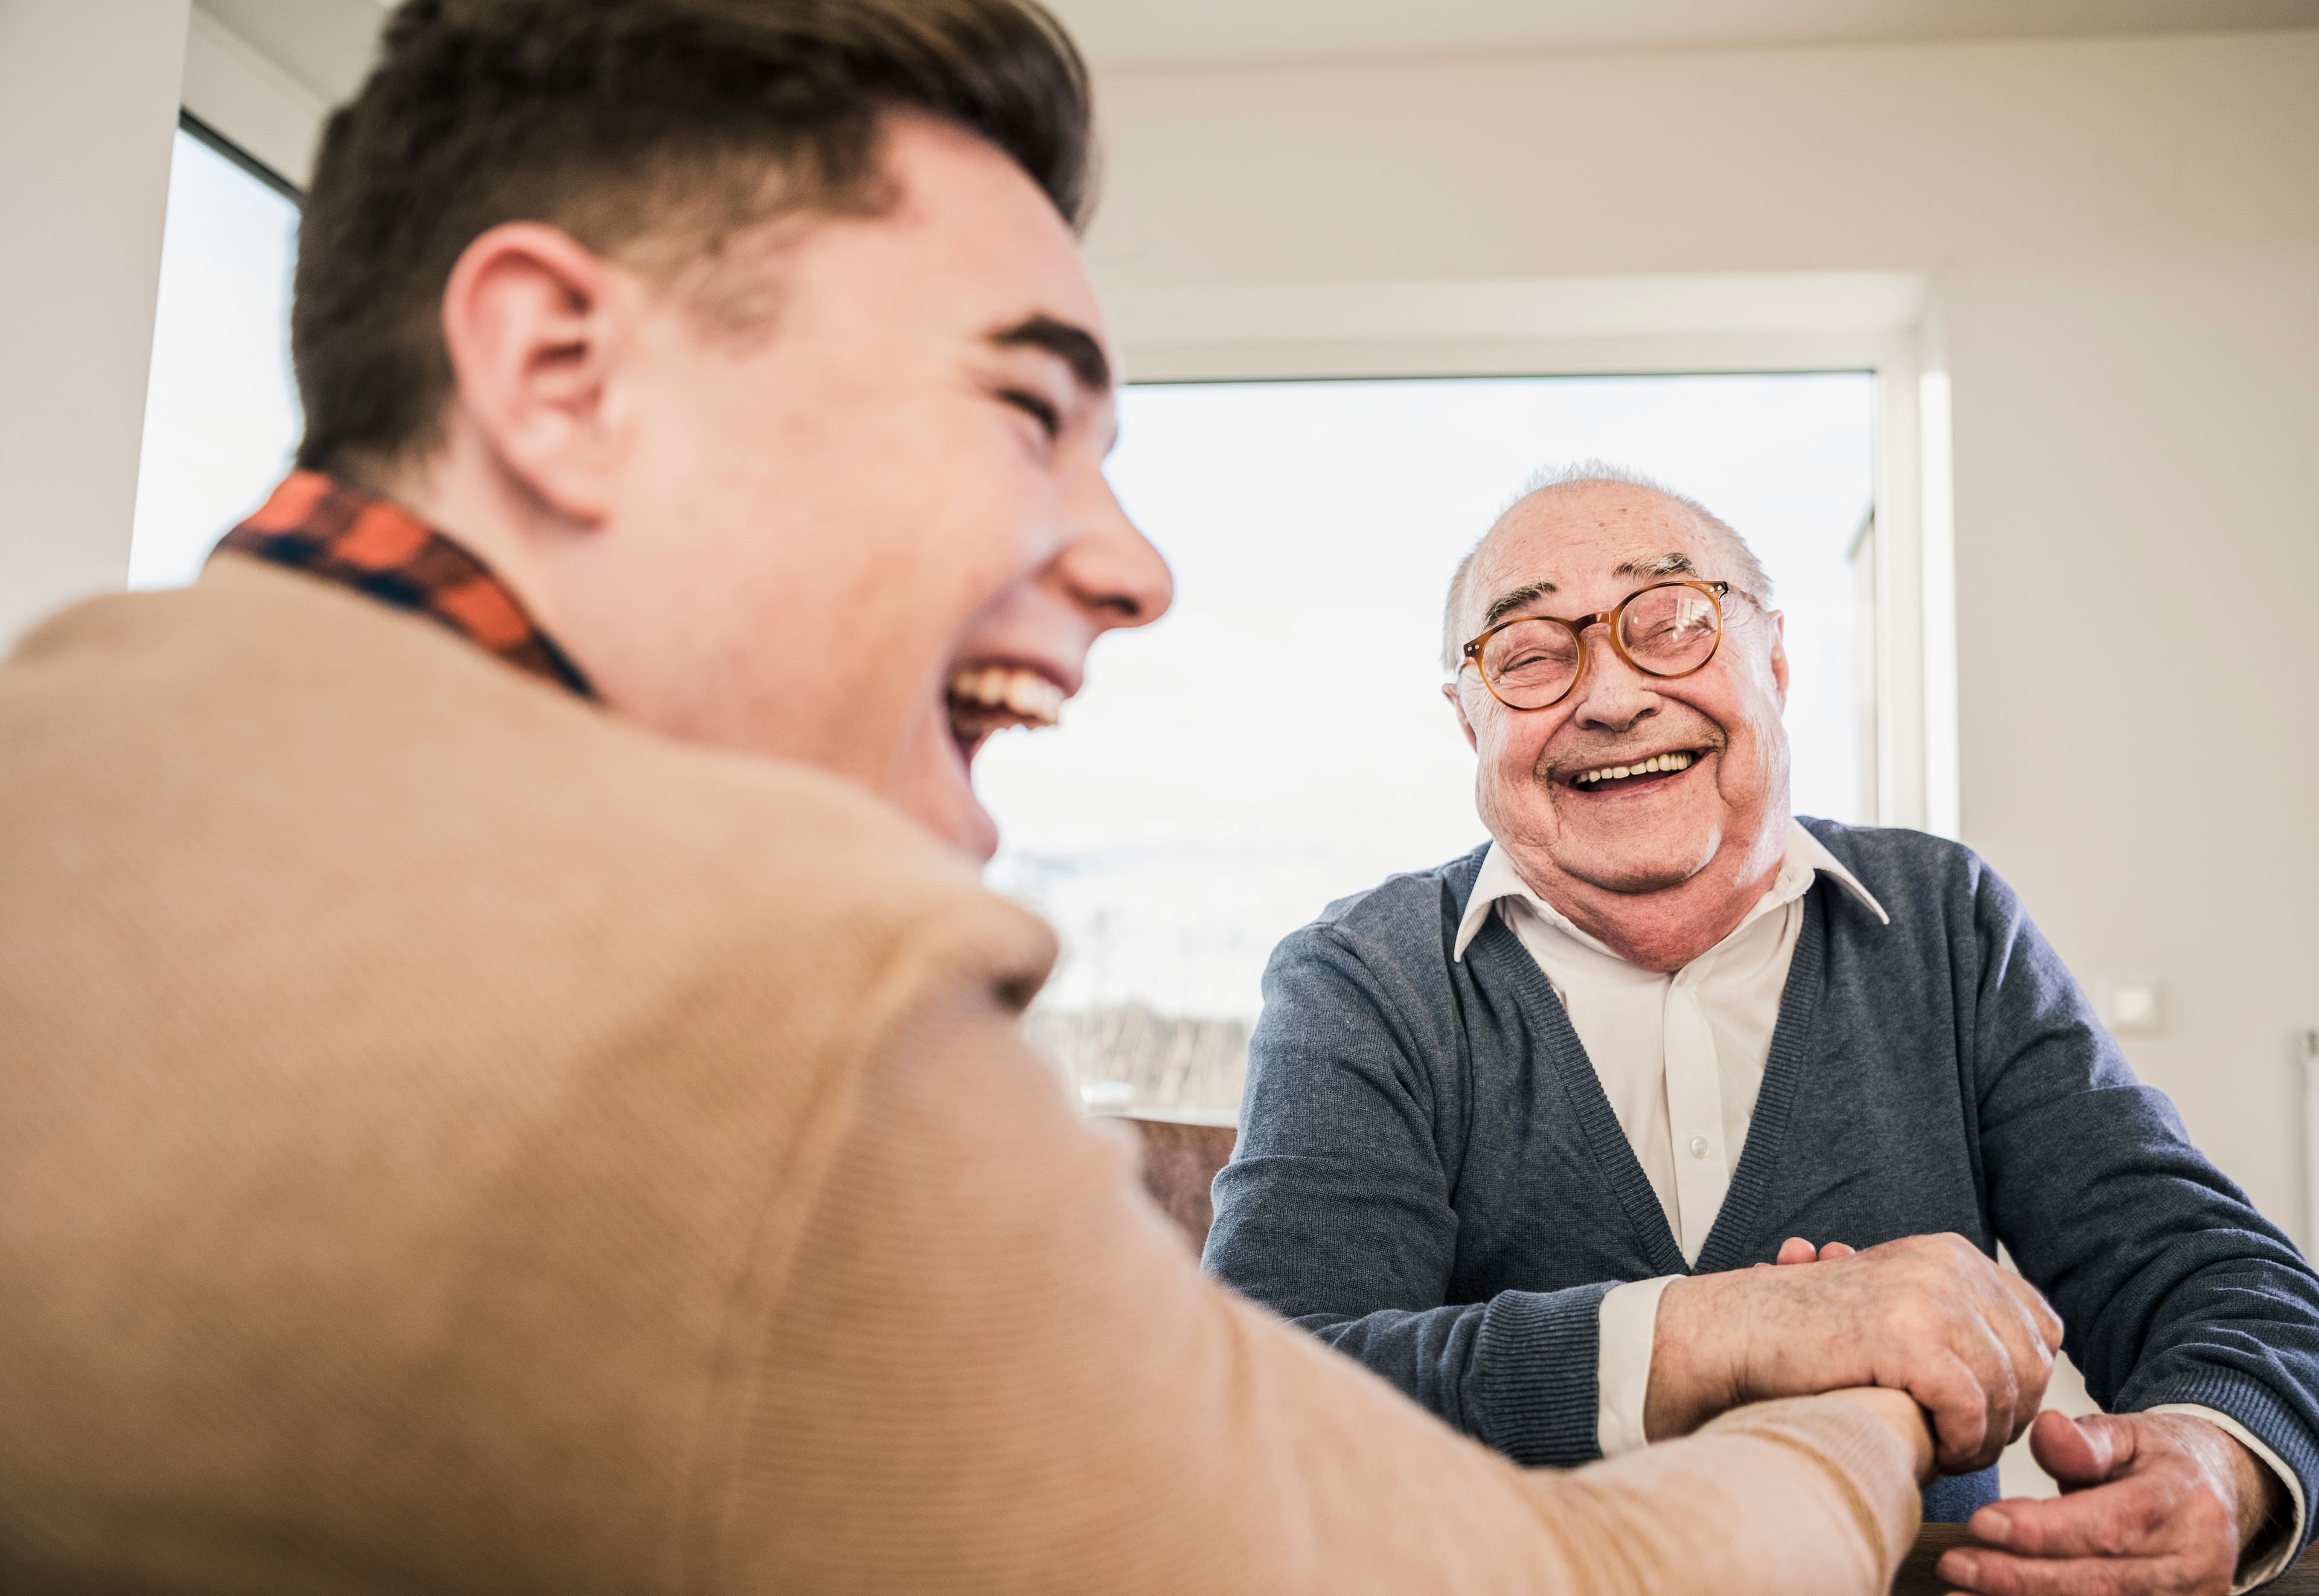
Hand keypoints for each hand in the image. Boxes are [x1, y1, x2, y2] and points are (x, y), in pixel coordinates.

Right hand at [1648, 1232, 2063, 1472]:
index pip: (2041, 1325)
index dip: (2024, 1380)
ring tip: (1948, 1453)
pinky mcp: (1905, 1336)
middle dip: (2010, 1416)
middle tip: (1968, 1445)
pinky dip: (1960, 1442)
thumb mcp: (1896, 1304)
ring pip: (2007, 1390)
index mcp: (1950, 1252)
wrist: (1732, 1333)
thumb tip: (2029, 1351)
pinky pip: (1970, 1407)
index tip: (1988, 1413)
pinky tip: (1935, 1453)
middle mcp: (1947, 1264)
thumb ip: (1955, 1315)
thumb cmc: (1807, 1334)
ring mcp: (1928, 1296)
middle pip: (2034, 1361)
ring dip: (1984, 1438)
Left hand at [1938, 1411, 2286, 1595]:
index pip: (2107, 1525)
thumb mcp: (2127, 1433)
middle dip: (2019, 1579)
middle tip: (1955, 1566)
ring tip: (1963, 1595)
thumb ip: (2085, 1440)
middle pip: (2099, 1582)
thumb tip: (2047, 1432)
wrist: (2218, 1494)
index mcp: (2180, 1504)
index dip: (2042, 1531)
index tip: (1981, 1524)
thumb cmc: (2159, 1462)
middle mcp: (2193, 1562)